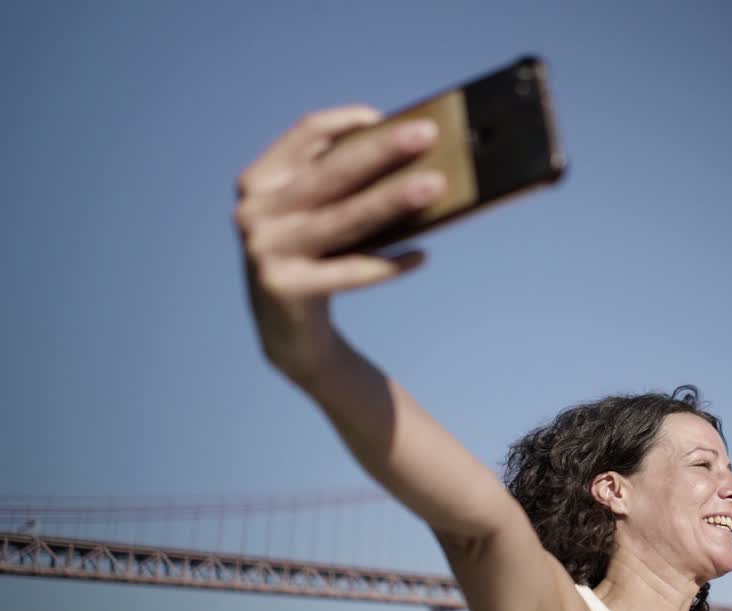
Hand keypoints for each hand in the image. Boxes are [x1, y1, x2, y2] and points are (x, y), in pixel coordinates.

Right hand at [234, 106, 445, 382]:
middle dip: (383, 150)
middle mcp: (255, 211)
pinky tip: (422, 255)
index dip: (346, 121)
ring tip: (436, 186)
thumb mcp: (320, 216)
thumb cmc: (317, 259)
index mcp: (260, 180)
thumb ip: (346, 187)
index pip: (305, 134)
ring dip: (392, 200)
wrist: (288, 332)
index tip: (389, 116)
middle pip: (330, 172)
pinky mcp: (284, 288)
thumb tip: (413, 159)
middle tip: (429, 133)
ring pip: (343, 219)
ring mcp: (265, 250)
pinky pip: (349, 271)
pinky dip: (389, 264)